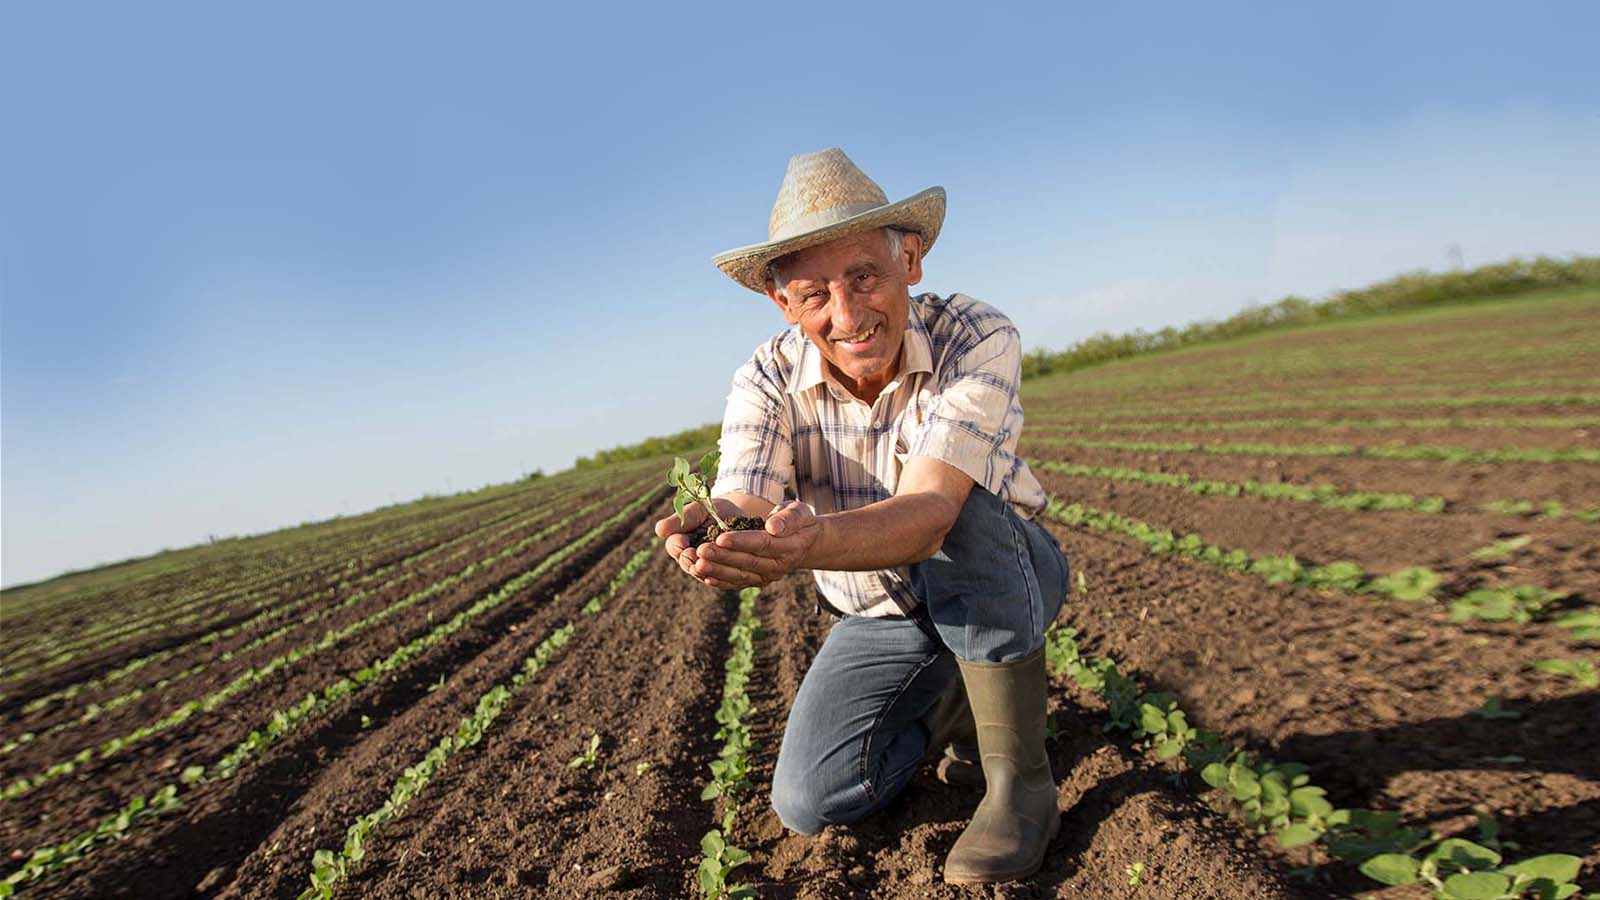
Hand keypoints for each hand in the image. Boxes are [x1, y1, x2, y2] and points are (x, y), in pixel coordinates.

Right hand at [654, 496, 745, 580]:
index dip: (677, 546)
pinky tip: (721, 574)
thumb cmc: (713, 511)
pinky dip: (720, 578)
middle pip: (687, 563)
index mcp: (681, 543)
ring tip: (706, 564)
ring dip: (705, 569)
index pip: (674, 546)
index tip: (683, 542)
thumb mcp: (697, 511)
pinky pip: (720, 581)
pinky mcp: (724, 577)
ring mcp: (707, 570)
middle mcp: (691, 559)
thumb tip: (659, 530)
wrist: (739, 516)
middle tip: (694, 555)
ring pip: (703, 574)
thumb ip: (680, 520)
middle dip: (689, 560)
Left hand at [689, 500, 820, 589]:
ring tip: (696, 564)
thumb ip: (789, 518)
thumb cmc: (798, 521)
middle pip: (747, 561)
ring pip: (740, 575)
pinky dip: (721, 582)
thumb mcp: (799, 512)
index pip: (762, 543)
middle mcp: (778, 565)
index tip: (720, 538)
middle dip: (723, 557)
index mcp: (789, 546)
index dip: (741, 542)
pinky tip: (704, 577)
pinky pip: (738, 583)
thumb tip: (773, 527)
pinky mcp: (758, 580)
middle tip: (701, 551)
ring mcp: (768, 576)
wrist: (806, 542)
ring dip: (717, 571)